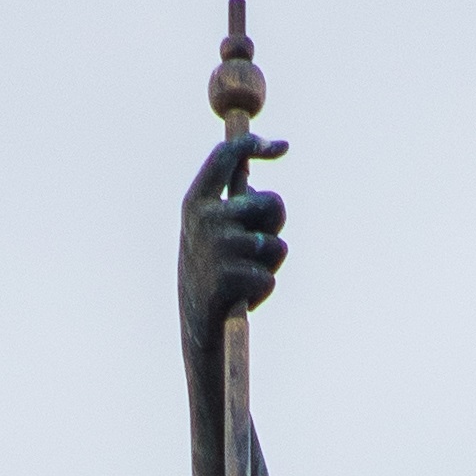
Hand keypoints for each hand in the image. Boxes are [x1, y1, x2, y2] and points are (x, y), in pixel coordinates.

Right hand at [178, 130, 287, 357]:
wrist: (193, 328)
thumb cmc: (210, 275)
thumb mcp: (210, 233)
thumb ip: (231, 205)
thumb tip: (255, 179)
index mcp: (196, 202)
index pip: (226, 157)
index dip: (255, 146)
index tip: (282, 147)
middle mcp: (205, 218)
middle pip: (272, 202)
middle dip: (277, 224)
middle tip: (259, 245)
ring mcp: (218, 247)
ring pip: (277, 245)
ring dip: (270, 265)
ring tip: (245, 276)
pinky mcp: (231, 277)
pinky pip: (270, 277)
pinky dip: (263, 290)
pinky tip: (242, 298)